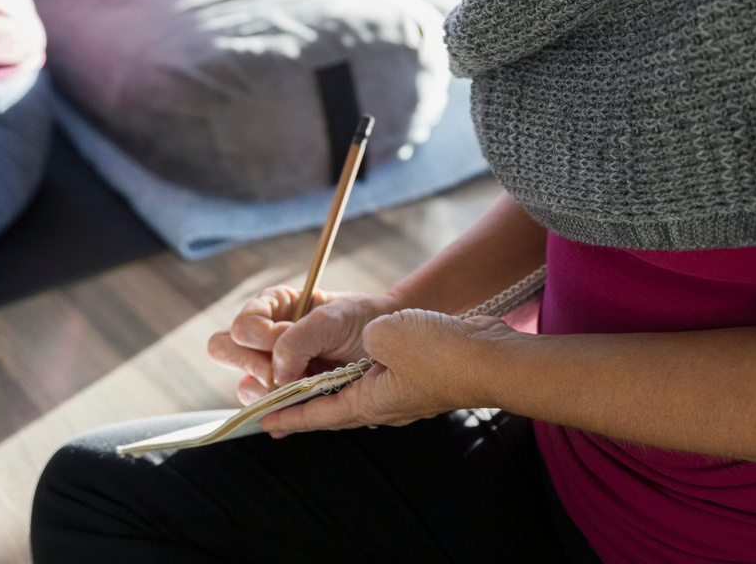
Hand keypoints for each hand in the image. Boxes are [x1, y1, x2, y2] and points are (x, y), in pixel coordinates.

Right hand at [207, 287, 396, 404]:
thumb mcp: (332, 319)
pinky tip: (283, 420)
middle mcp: (265, 337)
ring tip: (299, 388)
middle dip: (249, 364)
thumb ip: (297, 340)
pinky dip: (275, 417)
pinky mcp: (286, 395)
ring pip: (244, 387)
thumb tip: (275, 377)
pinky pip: (265, 412)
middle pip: (223, 350)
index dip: (259, 337)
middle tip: (278, 374)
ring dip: (266, 393)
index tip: (284, 344)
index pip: (242, 326)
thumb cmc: (359, 320)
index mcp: (272, 307)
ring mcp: (273, 368)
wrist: (385, 342)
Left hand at [260, 311, 521, 437]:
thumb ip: (361, 337)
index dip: (287, 415)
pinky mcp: (420, 379)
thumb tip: (366, 339)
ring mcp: (404, 394)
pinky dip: (356, 375)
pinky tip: (357, 365)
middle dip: (304, 408)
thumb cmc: (442, 351)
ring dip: (330, 391)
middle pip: (334, 410)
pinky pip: (378, 380)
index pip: (317, 413)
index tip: (261, 421)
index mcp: (370, 401)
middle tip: (275, 410)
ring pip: (357, 395)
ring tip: (309, 386)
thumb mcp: (385, 334)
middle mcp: (385, 404)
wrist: (493, 356)